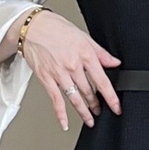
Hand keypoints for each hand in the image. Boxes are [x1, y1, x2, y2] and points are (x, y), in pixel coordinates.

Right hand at [17, 9, 121, 130]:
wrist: (32, 27)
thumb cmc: (56, 28)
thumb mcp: (84, 37)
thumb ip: (101, 53)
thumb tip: (115, 63)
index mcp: (85, 55)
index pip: (102, 81)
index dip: (111, 97)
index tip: (116, 107)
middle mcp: (73, 66)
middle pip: (88, 91)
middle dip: (96, 104)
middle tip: (101, 111)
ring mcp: (59, 74)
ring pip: (74, 98)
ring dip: (83, 111)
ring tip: (90, 120)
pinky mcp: (46, 78)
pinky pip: (55, 99)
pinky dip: (60, 113)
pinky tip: (65, 122)